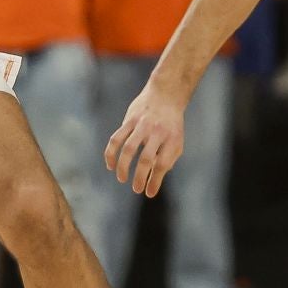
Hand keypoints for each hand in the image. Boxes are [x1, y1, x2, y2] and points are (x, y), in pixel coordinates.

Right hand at [105, 79, 187, 195]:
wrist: (166, 94)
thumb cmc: (171, 123)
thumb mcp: (177, 140)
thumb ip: (168, 159)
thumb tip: (154, 178)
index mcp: (171, 139)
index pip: (162, 164)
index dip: (155, 181)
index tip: (149, 193)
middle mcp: (157, 132)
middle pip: (146, 159)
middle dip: (139, 177)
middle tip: (136, 189)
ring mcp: (142, 125)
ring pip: (129, 149)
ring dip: (123, 166)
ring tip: (122, 179)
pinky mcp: (129, 120)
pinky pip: (116, 138)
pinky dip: (111, 153)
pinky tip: (110, 165)